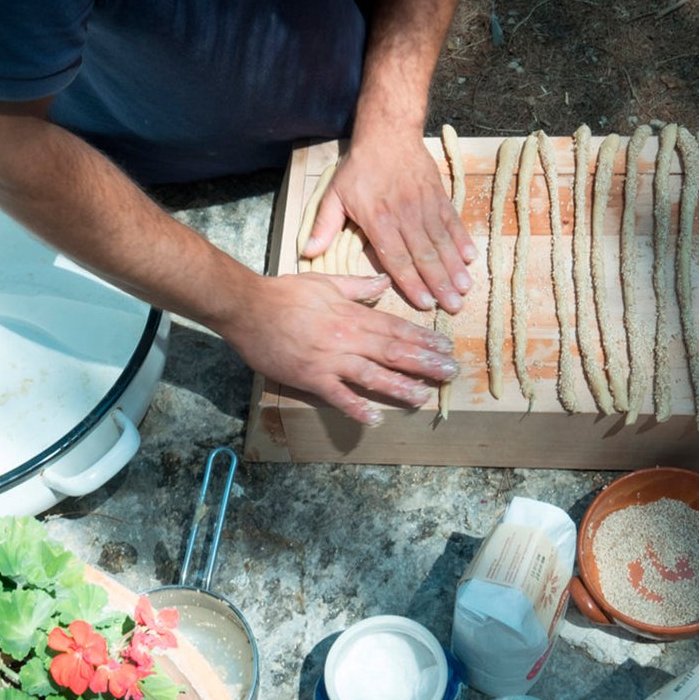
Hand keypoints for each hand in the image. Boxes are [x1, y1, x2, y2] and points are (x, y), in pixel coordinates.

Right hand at [217, 272, 457, 424]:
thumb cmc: (283, 293)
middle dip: (425, 363)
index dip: (423, 339)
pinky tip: (376, 418)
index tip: (445, 347)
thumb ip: (357, 286)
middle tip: (450, 373)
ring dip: (401, 387)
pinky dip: (358, 408)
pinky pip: (339, 396)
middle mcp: (347, 338)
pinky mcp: (311, 377)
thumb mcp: (324, 281)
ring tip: (423, 397)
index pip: (396, 328)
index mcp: (351, 314)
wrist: (247, 308)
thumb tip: (383, 283)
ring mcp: (329, 360)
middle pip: (394, 352)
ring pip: (373, 375)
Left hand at [302, 135, 475, 314]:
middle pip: (424, 256)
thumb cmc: (359, 167)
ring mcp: (425, 206)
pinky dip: (462, 240)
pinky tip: (470, 259)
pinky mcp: (439, 196)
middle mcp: (405, 216)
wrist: (388, 133)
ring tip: (465, 289)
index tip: (425, 303)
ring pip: (442, 242)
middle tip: (452, 307)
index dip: (412, 283)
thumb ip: (324, 226)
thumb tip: (308, 254)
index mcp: (378, 220)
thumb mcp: (334, 195)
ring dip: (454, 267)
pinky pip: (453, 222)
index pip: (397, 258)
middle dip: (439, 283)